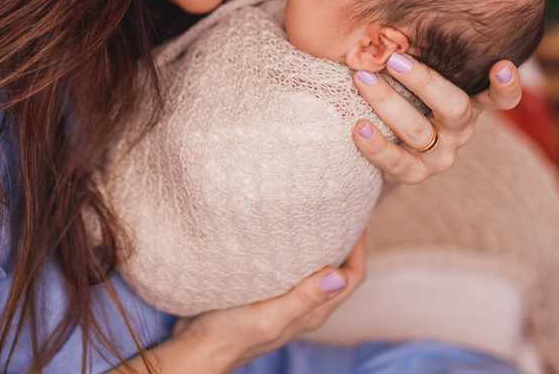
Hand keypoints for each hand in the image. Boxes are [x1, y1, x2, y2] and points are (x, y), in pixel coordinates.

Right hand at [162, 233, 365, 373]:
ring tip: (316, 217)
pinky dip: (297, 253)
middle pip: (339, 272)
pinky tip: (284, 237)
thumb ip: (304, 297)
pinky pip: (293, 271)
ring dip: (322, 247)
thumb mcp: (270, 315)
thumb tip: (338, 276)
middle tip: (340, 210)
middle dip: (345, 242)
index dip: (359, 248)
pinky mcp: (268, 297)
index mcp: (314, 313)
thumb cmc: (232, 335)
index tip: (356, 217)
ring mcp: (287, 303)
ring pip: (316, 271)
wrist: (199, 348)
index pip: (352, 277)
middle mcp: (306, 308)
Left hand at [350, 55, 520, 184]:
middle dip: (423, 80)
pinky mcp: (414, 173)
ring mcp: (440, 155)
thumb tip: (392, 5)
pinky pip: (395, 161)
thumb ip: (418, 49)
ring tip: (362, 79)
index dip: (507, 85)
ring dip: (387, 102)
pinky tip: (358, 127)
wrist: (386, 146)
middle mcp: (460, 128)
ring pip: (417, 129)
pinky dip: (375, 144)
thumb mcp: (417, 75)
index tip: (502, 65)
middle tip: (394, 59)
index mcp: (470, 100)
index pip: (501, 97)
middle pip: (453, 106)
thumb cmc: (404, 94)